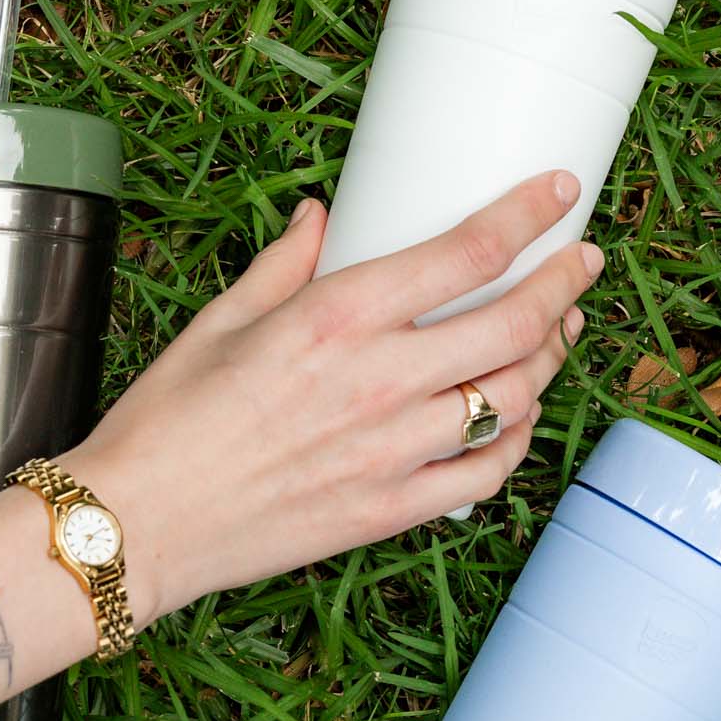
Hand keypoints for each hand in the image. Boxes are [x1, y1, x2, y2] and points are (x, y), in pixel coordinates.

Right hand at [61, 172, 599, 624]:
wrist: (137, 527)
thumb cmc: (168, 422)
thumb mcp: (219, 320)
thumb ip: (285, 264)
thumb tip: (322, 217)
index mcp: (336, 318)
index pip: (465, 251)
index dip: (528, 215)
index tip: (558, 193)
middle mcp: (379, 380)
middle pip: (514, 324)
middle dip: (564, 284)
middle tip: (583, 264)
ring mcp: (394, 451)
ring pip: (515, 397)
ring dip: (550, 358)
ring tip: (558, 331)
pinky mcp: (393, 510)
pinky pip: (488, 474)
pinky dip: (518, 440)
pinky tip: (519, 418)